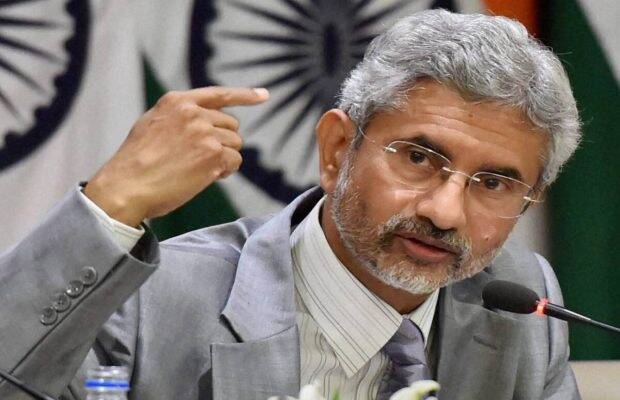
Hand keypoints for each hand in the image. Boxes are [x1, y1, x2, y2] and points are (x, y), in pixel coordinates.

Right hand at [84, 86, 268, 226]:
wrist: (127, 186)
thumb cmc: (136, 163)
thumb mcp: (152, 124)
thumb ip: (178, 117)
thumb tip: (202, 120)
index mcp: (177, 102)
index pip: (218, 94)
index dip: (244, 95)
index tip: (263, 95)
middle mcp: (193, 113)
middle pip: (230, 125)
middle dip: (222, 142)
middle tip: (200, 159)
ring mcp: (205, 133)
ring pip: (234, 144)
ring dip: (223, 158)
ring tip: (197, 170)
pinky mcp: (214, 155)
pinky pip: (235, 161)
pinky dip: (226, 171)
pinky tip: (206, 177)